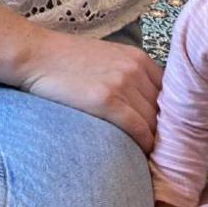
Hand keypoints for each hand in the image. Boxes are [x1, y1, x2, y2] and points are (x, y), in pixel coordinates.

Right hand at [18, 30, 163, 151]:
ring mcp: (122, 84)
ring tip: (151, 151)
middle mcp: (135, 69)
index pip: (170, 91)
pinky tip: (142, 150)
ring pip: (153, 121)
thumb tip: (148, 101)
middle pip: (164, 108)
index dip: (170, 112)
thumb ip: (131, 74)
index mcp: (138, 58)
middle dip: (165, 128)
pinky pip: (138, 128)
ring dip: (155, 139)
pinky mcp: (106, 100)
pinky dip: (144, 142)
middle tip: (162, 144)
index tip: (166, 127)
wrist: (36, 55)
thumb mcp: (108, 57)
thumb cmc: (67, 59)